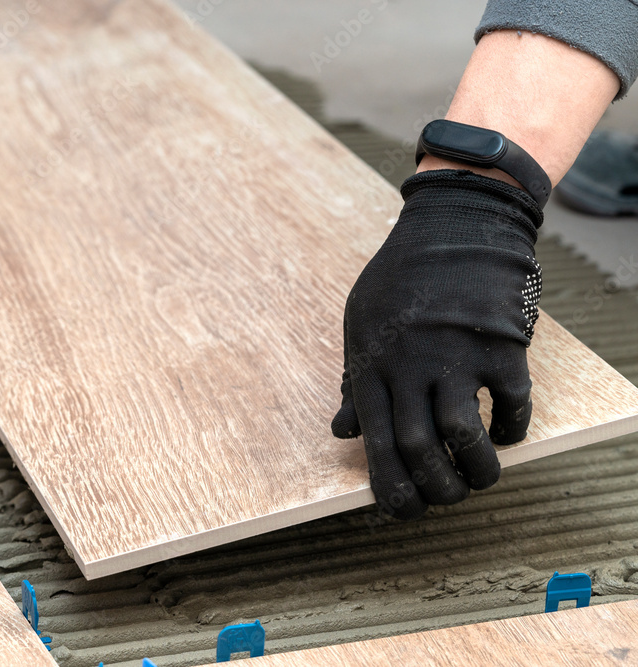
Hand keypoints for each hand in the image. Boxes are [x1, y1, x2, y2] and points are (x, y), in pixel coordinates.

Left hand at [332, 170, 543, 519]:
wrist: (454, 223)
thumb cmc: (401, 278)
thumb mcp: (360, 323)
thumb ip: (353, 381)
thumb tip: (342, 432)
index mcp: (372, 364)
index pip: (377, 443)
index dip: (391, 488)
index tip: (404, 511)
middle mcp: (410, 365)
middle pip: (418, 448)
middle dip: (434, 489)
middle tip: (448, 500)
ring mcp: (456, 354)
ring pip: (463, 435)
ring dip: (476, 471)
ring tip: (480, 478)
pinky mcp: (499, 344)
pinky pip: (510, 404)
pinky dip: (511, 431)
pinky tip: (506, 435)